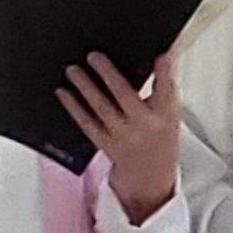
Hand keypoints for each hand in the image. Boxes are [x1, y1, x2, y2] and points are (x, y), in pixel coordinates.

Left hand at [63, 53, 180, 220]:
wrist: (151, 178)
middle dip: (108, 73)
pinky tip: (64, 93)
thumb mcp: (169, 114)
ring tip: (73, 70)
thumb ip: (162, 88)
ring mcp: (124, 136)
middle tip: (93, 55)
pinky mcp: (106, 145)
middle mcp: (145, 125)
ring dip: (85, 86)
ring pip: (101, 107)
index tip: (161, 54)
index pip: (166, 88)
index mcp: (165, 115)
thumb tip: (156, 57)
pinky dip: (73, 107)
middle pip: (125, 94)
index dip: (164, 71)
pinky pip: (87, 123)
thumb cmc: (158, 138)